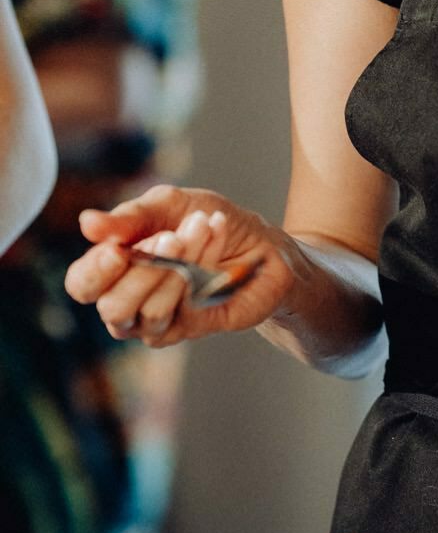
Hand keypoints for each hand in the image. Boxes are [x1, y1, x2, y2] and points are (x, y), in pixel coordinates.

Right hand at [65, 184, 296, 345]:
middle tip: (173, 236)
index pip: (82, 285)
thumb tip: (87, 224)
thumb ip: (130, 218)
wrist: (260, 239)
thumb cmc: (205, 221)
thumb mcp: (168, 205)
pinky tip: (215, 237)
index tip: (117, 250)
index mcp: (113, 271)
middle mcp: (130, 303)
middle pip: (112, 307)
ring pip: (150, 312)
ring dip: (179, 264)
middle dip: (144, 269)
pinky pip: (186, 310)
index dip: (94, 272)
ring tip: (201, 226)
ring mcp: (160, 320)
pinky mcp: (192, 326)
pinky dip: (203, 268)